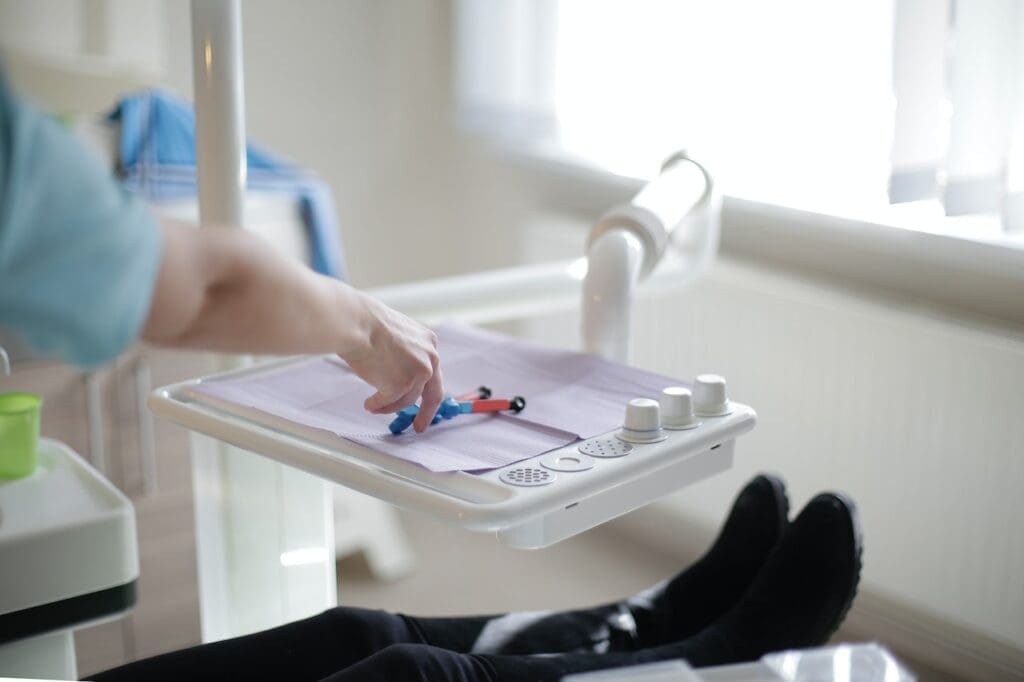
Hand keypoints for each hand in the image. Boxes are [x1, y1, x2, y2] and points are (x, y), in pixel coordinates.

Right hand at [340, 292, 443, 431]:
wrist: (356, 323)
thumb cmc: (366, 324)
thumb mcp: (397, 334)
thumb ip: (406, 353)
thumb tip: (398, 374)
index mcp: (429, 342)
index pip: (434, 372)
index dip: (428, 390)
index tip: (425, 404)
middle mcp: (430, 358)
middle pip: (433, 393)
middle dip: (426, 413)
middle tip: (418, 426)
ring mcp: (418, 372)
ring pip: (406, 400)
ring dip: (389, 406)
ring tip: (373, 406)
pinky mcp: (402, 385)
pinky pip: (389, 402)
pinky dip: (377, 405)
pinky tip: (368, 404)